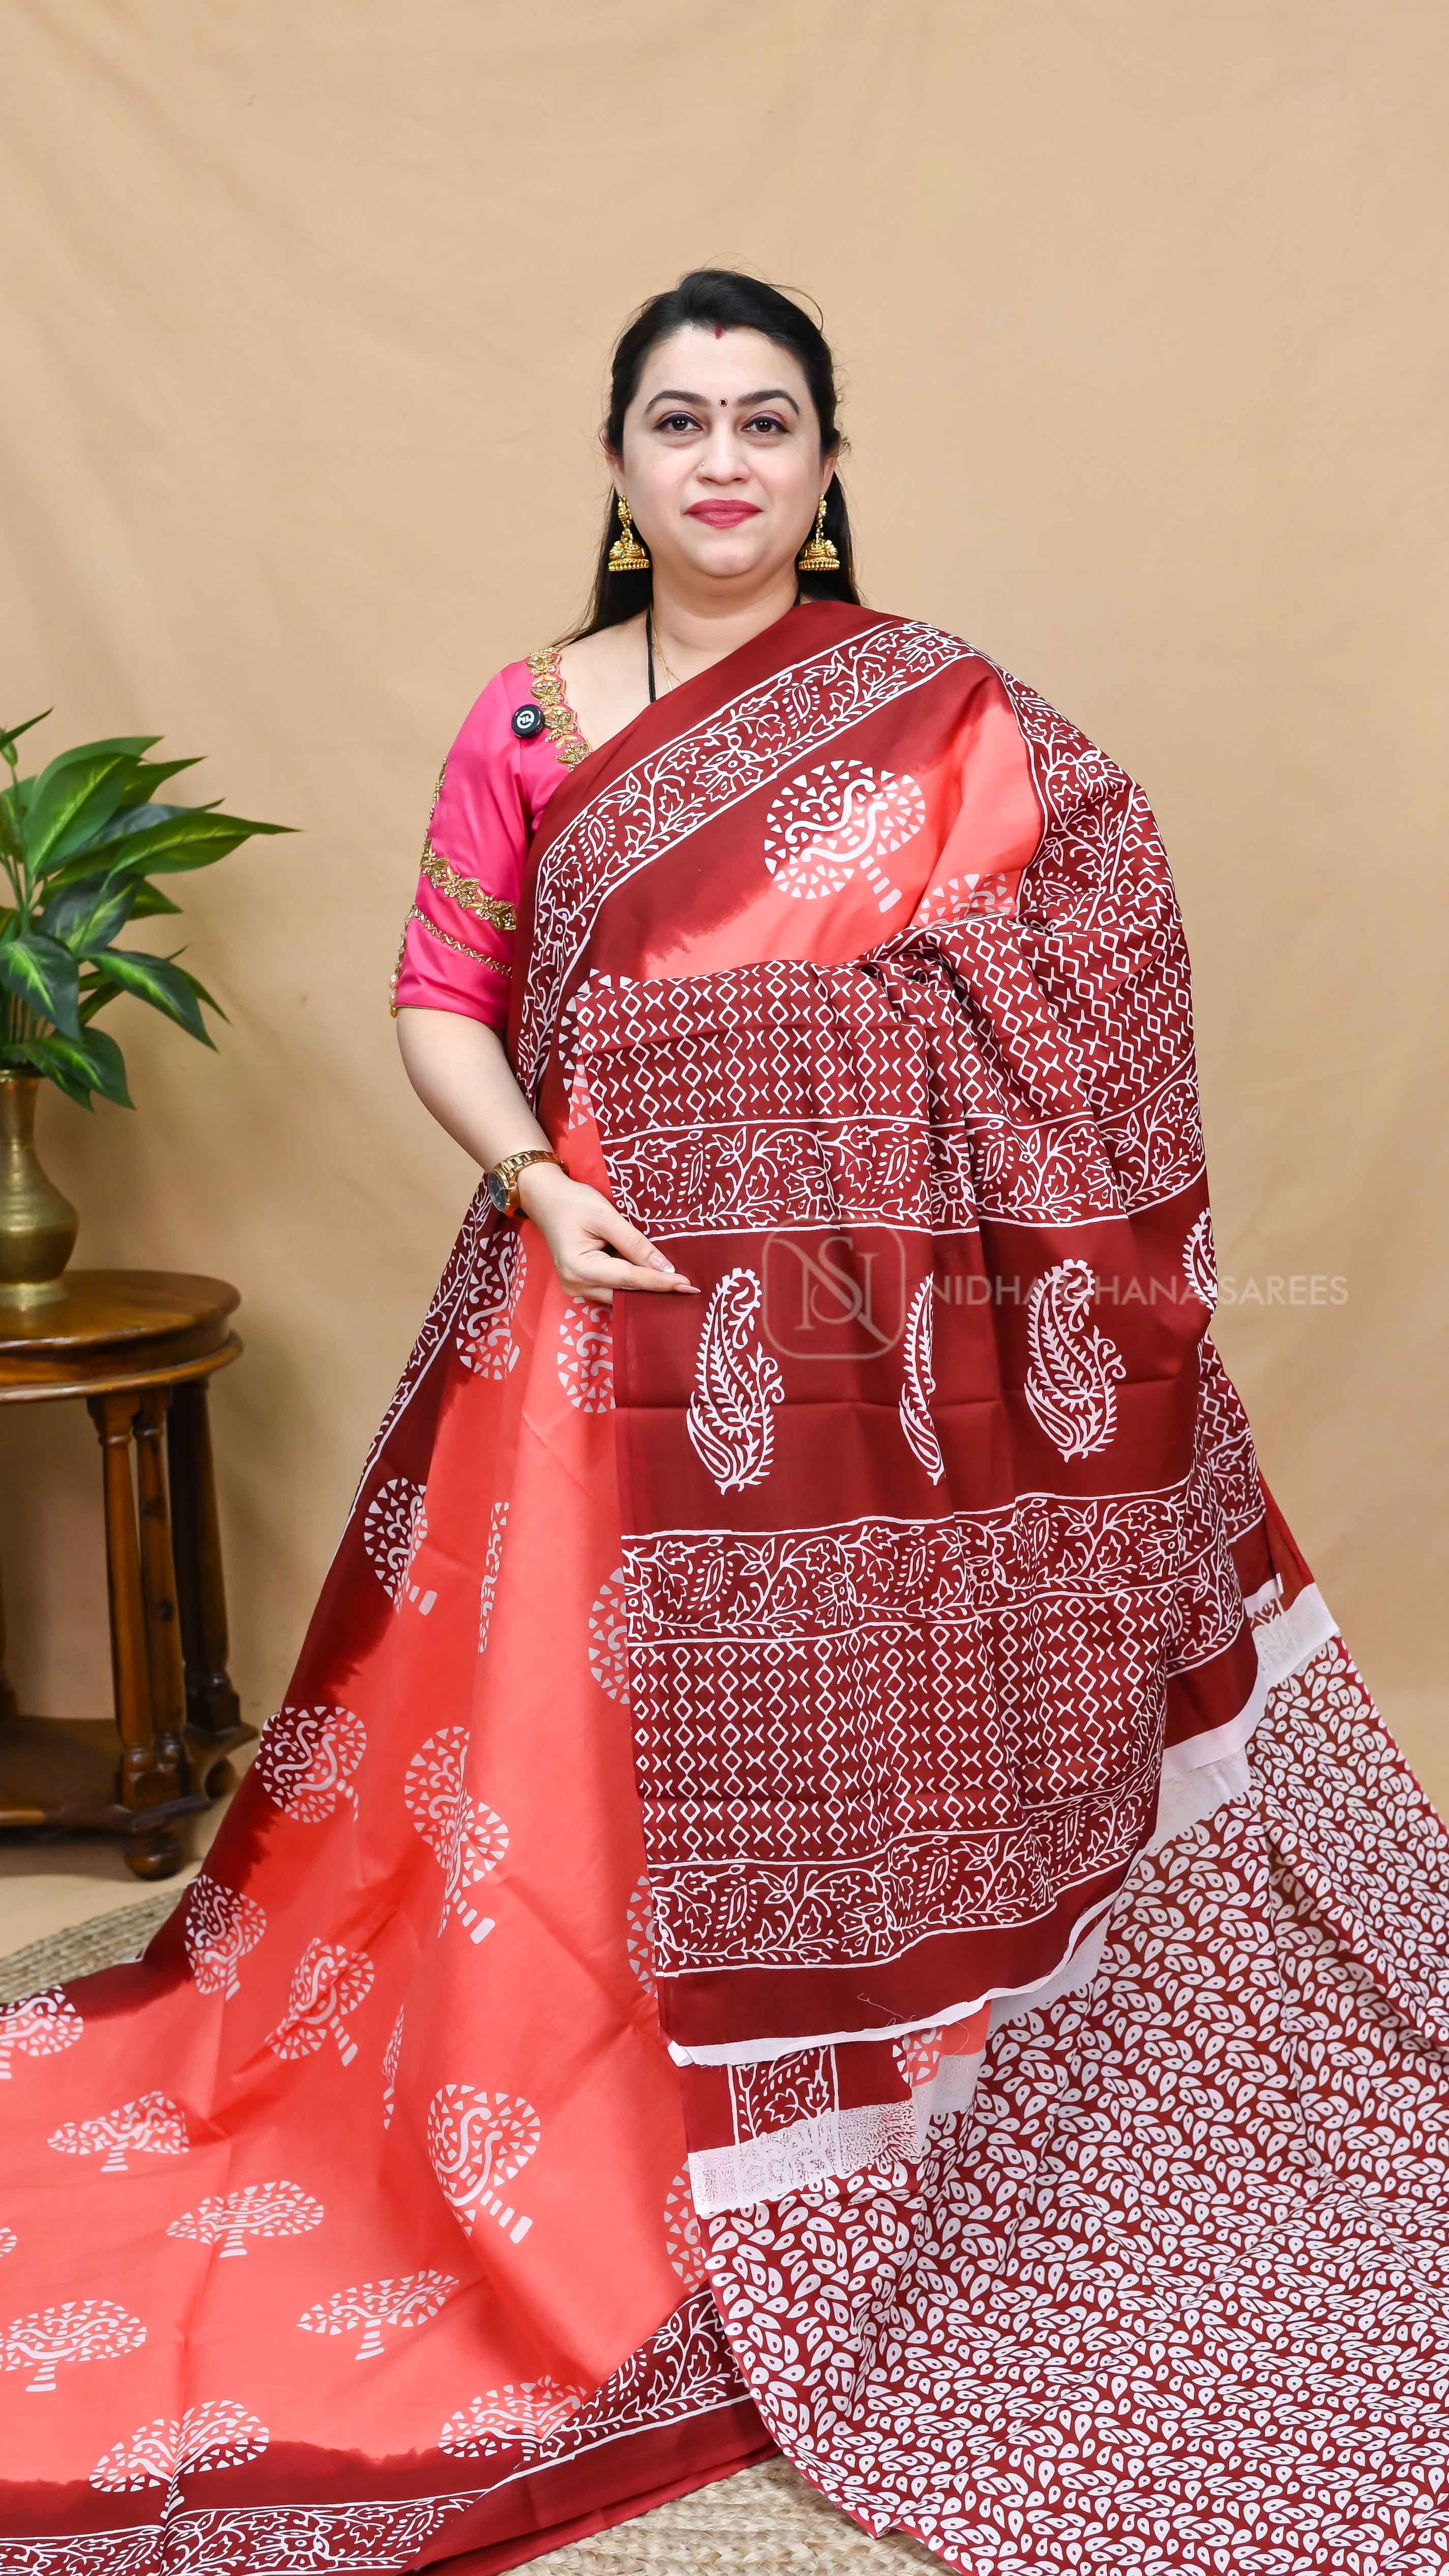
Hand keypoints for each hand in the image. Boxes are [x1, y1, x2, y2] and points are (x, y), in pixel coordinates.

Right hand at [515, 1161, 698, 1308]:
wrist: (545, 1199)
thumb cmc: (573, 1202)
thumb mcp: (606, 1216)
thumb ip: (635, 1242)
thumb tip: (665, 1267)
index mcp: (580, 1267)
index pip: (629, 1279)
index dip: (660, 1282)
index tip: (688, 1286)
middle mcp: (575, 1285)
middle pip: (624, 1294)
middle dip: (655, 1292)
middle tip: (688, 1289)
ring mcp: (576, 1288)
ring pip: (619, 1296)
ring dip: (644, 1290)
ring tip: (674, 1284)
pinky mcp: (580, 1285)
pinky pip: (611, 1291)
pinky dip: (631, 1285)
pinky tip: (652, 1279)